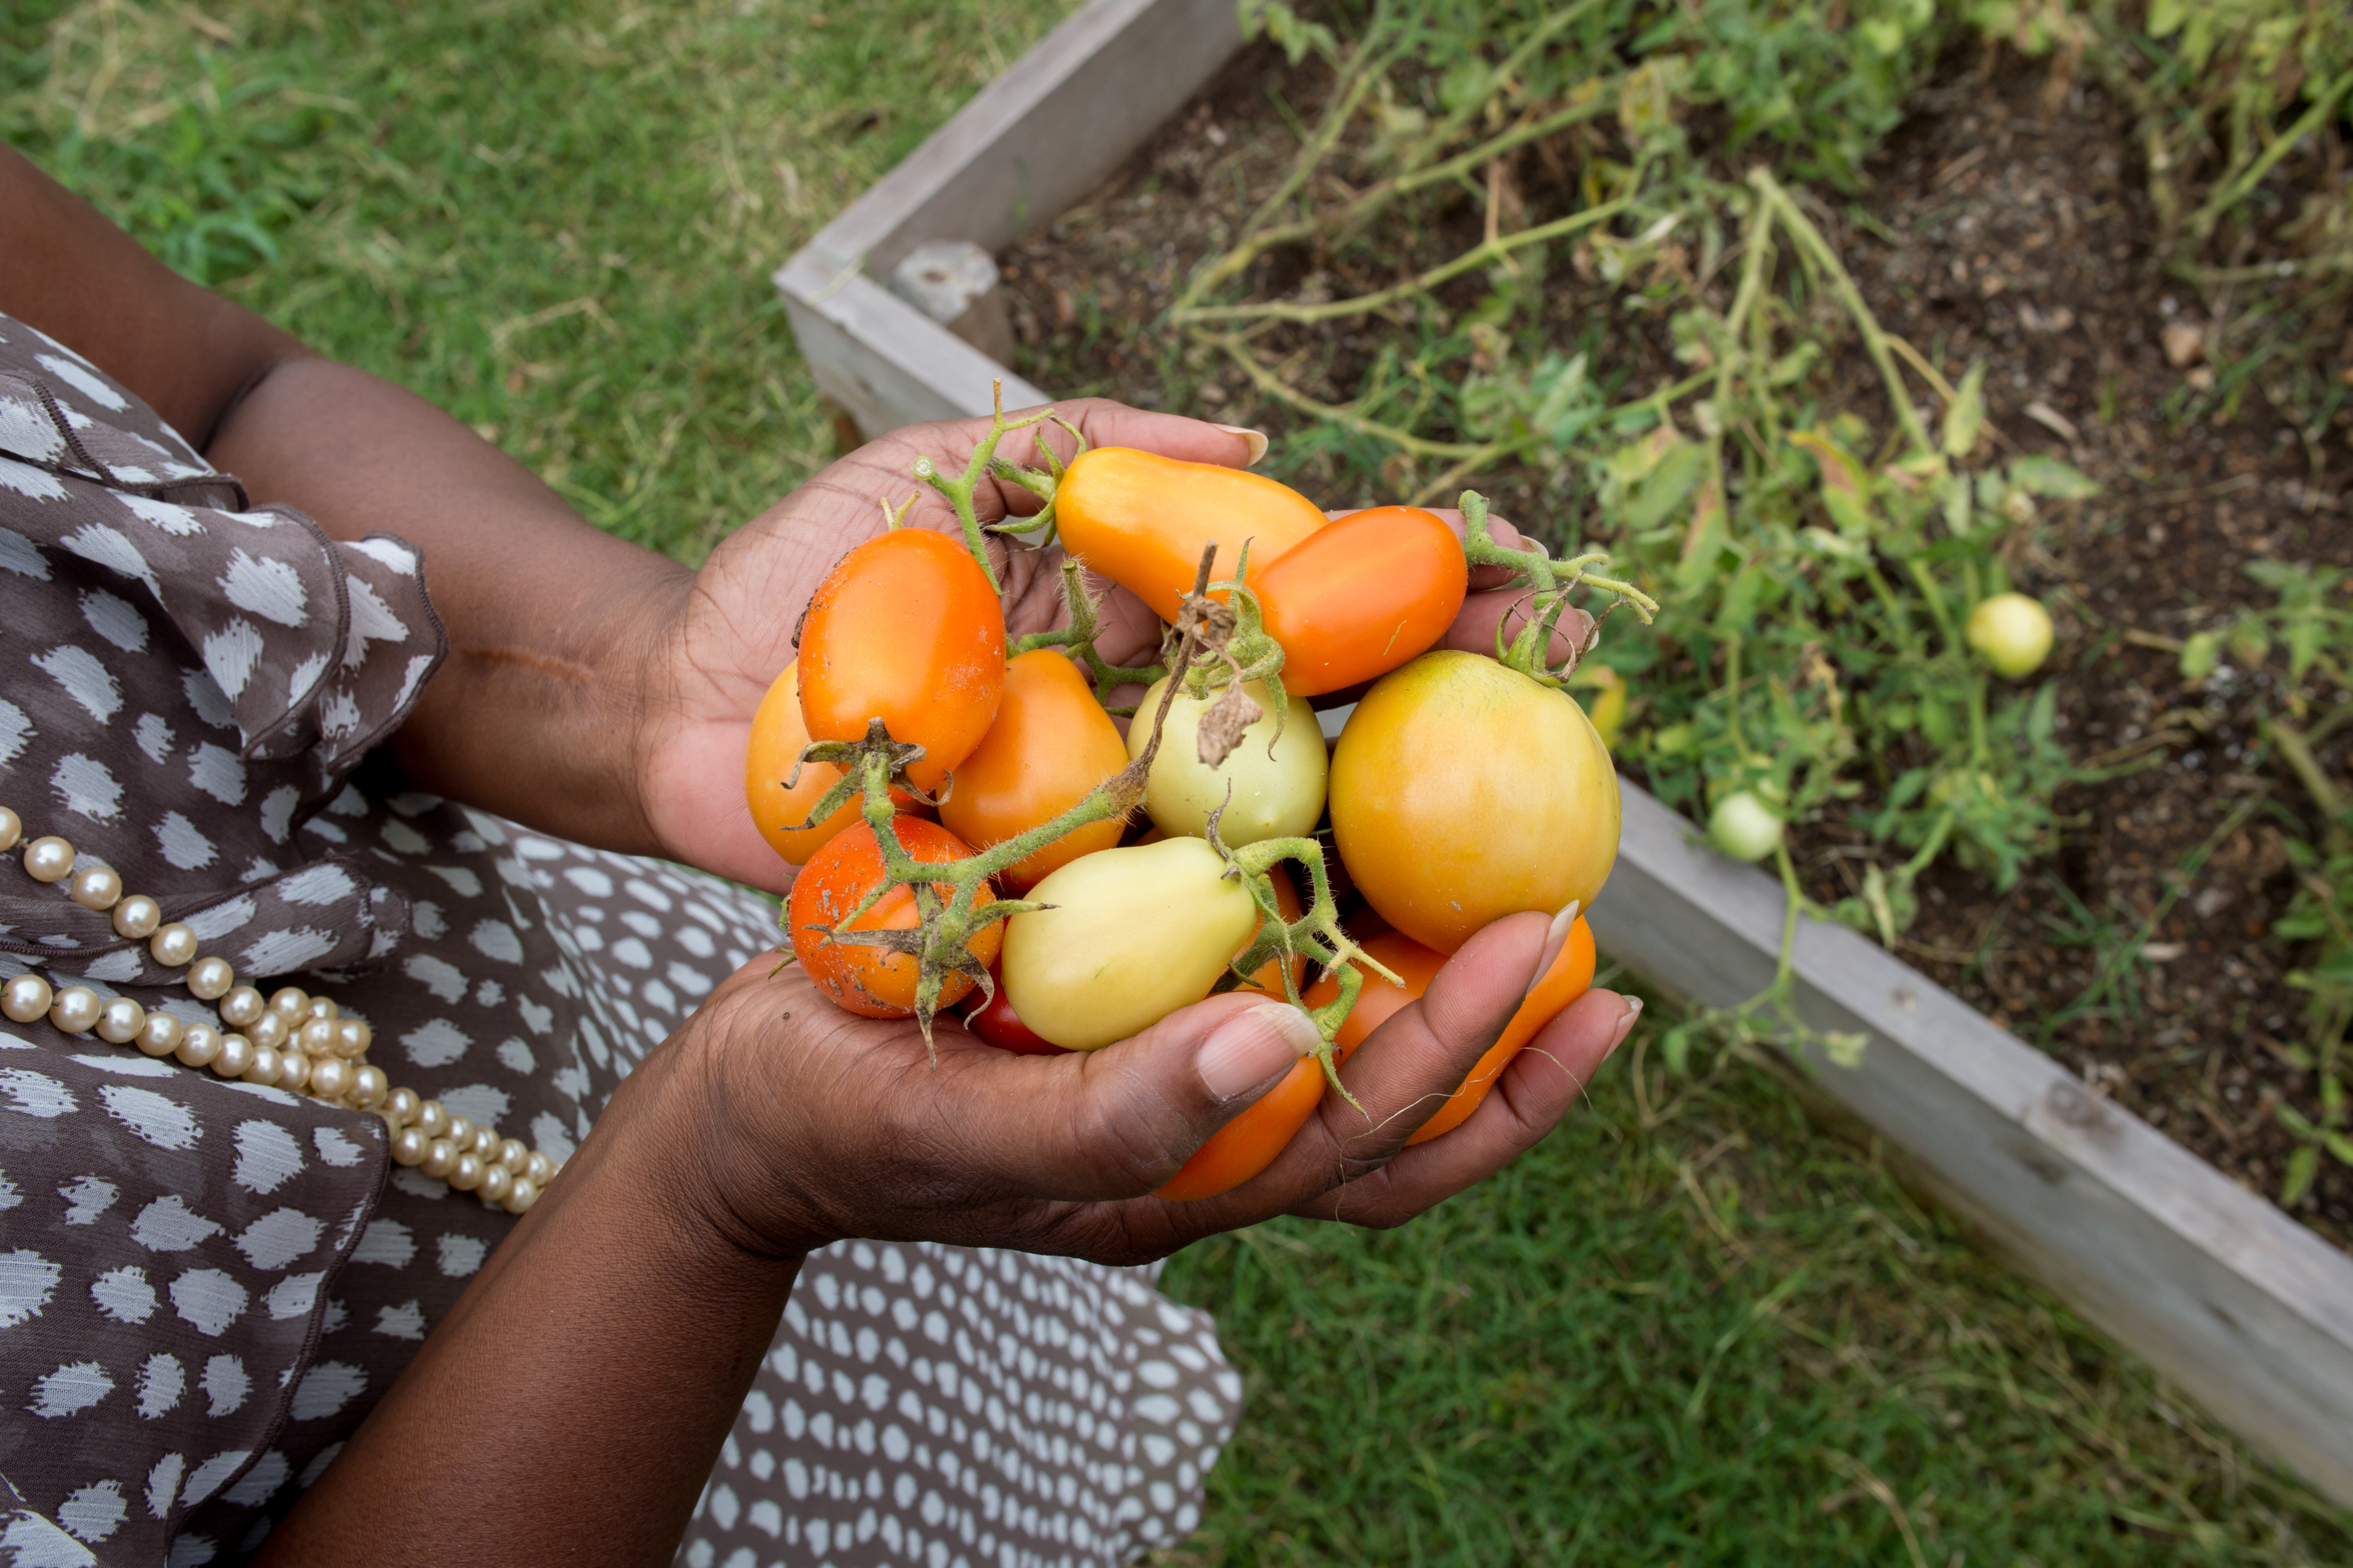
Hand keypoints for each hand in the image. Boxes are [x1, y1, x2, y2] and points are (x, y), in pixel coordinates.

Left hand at [634, 400, 1573, 892]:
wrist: (668, 703)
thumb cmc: (797, 578)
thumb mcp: (938, 469)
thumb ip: (1087, 442)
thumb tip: (1255, 436)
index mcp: (1140, 635)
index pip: (1312, 608)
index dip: (1423, 593)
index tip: (1527, 575)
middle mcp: (1144, 742)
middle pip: (1331, 729)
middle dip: (1457, 711)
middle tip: (1569, 693)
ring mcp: (1099, 834)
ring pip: (1274, 849)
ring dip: (1398, 846)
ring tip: (1514, 829)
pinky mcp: (1033, 918)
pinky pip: (1157, 943)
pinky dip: (1259, 952)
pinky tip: (1362, 956)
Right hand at [653, 906, 1637, 1261]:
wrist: (737, 1104)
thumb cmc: (834, 1124)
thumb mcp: (960, 1131)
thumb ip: (1115, 1116)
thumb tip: (1277, 1046)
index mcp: (1186, 1179)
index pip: (1370, 1139)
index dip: (1474, 1060)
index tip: (1554, 957)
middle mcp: (1204, 1122)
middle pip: (1395, 1105)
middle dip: (1505, 1038)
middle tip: (1594, 937)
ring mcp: (1170, 1061)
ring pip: (1342, 1029)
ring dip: (1439, 972)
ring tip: (1529, 883)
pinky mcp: (1128, 994)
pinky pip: (1259, 952)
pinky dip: (1327, 901)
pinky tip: (1358, 817)